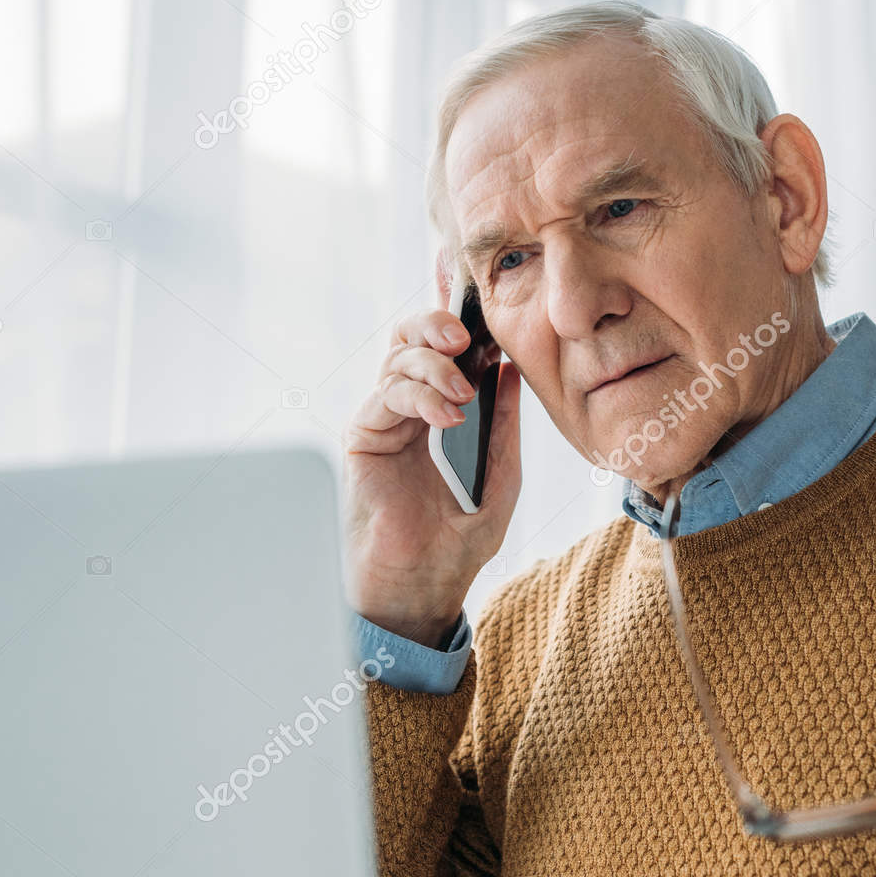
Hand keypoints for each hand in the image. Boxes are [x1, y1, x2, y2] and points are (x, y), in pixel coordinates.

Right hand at [342, 252, 521, 645]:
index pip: (443, 352)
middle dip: (438, 324)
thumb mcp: (500, 479)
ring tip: (463, 394)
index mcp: (439, 415)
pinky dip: (420, 395)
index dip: (453, 313)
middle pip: (411, 339)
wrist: (421, 591)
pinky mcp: (363, 438)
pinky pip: (387, 394)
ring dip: (435, 365)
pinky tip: (447, 415)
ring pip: (398, 358)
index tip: (473, 285)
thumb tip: (512, 371)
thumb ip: (504, 425)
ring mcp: (382, 422)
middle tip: (467, 337)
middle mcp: (406, 412)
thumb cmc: (456, 547)